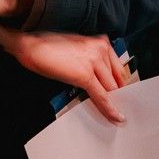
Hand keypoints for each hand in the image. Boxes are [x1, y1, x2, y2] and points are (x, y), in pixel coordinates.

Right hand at [0, 24, 128, 123]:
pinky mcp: (85, 75)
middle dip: (119, 93)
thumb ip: (92, 60)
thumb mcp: (77, 49)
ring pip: (111, 89)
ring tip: (117, 114)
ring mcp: (94, 61)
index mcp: (100, 41)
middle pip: (118, 79)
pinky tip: (116, 117)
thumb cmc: (49, 48)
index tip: (126, 93)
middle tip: (122, 106)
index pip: (118, 67)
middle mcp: (100, 48)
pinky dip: (110, 109)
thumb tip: (101, 78)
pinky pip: (102, 96)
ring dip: (114, 101)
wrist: (32, 46)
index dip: (123, 83)